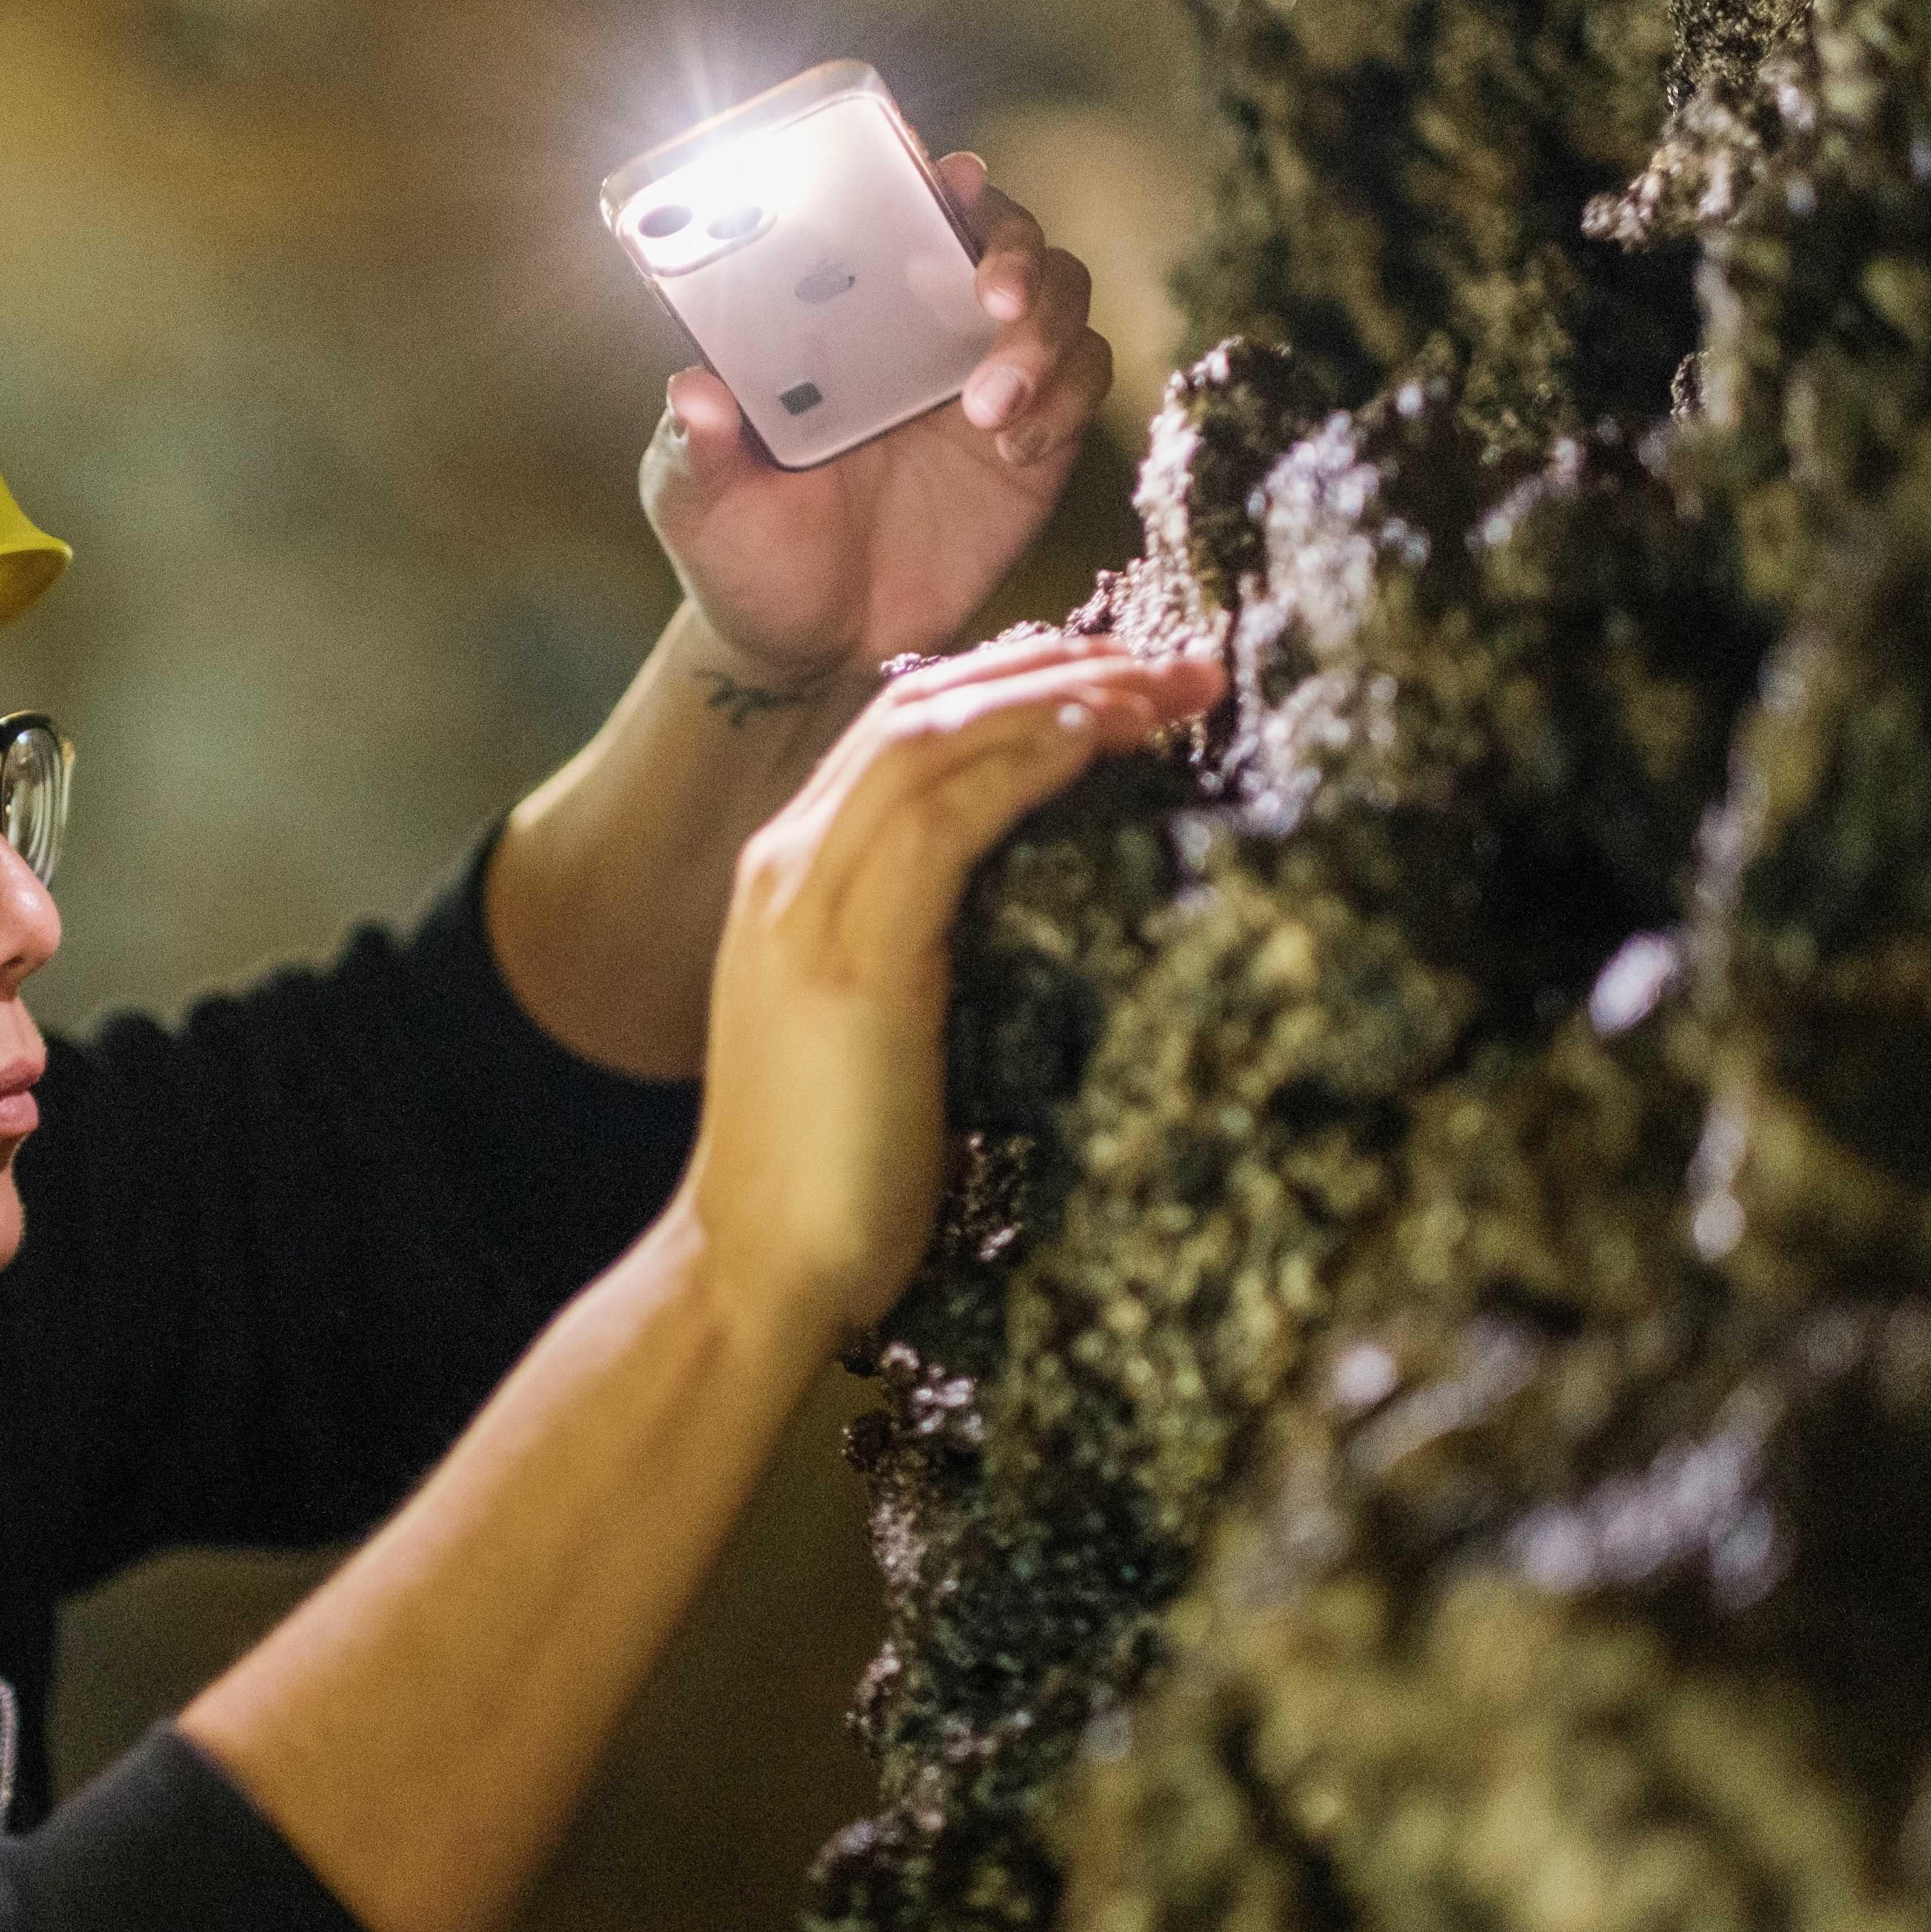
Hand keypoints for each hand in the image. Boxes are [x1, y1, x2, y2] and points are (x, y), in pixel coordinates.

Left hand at [641, 157, 1117, 692]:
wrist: (813, 654)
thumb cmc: (747, 559)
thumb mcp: (702, 503)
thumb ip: (695, 448)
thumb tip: (691, 387)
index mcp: (841, 320)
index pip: (900, 214)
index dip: (933, 181)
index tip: (949, 177)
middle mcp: (922, 330)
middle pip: (1004, 236)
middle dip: (1014, 248)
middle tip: (994, 295)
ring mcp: (987, 378)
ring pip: (1060, 297)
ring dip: (1043, 332)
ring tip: (990, 405)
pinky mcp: (1037, 440)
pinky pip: (1084, 381)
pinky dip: (1065, 398)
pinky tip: (1012, 448)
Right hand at [675, 635, 1225, 1339]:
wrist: (752, 1266)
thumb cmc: (834, 1174)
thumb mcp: (883, 1028)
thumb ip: (928, 947)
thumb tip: (1033, 906)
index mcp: (793, 876)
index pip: (903, 730)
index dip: (1019, 686)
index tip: (1125, 682)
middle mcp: (787, 863)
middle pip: (924, 709)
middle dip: (1057, 668)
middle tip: (1178, 666)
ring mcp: (807, 902)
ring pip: (933, 739)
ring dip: (1060, 698)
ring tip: (1164, 689)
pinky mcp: (849, 955)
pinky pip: (939, 817)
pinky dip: (1022, 762)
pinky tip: (1098, 741)